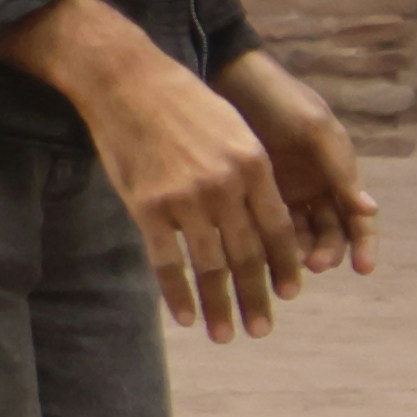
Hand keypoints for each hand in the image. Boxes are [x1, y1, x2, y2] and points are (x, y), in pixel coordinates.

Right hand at [0, 0, 315, 341]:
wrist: (126, 82)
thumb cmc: (182, 102)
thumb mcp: (232, 129)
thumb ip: (249, 173)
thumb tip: (259, 220)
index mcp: (253, 165)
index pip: (277, 230)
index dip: (284, 266)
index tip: (289, 294)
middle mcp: (225, 185)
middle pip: (247, 256)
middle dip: (256, 298)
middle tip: (261, 329)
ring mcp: (185, 198)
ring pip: (210, 266)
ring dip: (219, 306)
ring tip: (225, 334)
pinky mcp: (147, 206)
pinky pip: (167, 261)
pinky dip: (178, 293)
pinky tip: (186, 317)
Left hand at [217, 46, 380, 279]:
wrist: (232, 80)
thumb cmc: (282, 101)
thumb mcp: (316, 129)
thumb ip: (340, 168)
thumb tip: (370, 210)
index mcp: (337, 174)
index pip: (357, 219)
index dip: (364, 245)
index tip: (363, 269)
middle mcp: (314, 190)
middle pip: (328, 235)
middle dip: (327, 253)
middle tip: (314, 264)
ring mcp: (282, 194)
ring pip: (296, 237)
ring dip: (297, 254)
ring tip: (290, 263)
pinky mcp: (251, 196)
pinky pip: (263, 227)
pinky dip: (266, 243)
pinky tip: (261, 254)